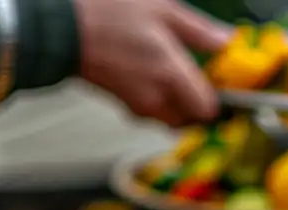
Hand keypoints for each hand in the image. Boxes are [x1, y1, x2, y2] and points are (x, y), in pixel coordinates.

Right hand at [73, 0, 230, 125]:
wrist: (60, 27)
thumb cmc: (108, 11)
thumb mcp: (162, 8)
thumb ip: (199, 31)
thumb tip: (227, 42)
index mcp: (172, 75)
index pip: (207, 110)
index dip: (217, 100)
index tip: (219, 84)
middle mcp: (157, 99)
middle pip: (189, 120)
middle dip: (196, 105)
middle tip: (197, 79)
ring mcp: (137, 105)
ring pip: (169, 118)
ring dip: (175, 104)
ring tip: (171, 74)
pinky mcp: (121, 104)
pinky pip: (148, 111)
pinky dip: (155, 100)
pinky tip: (148, 73)